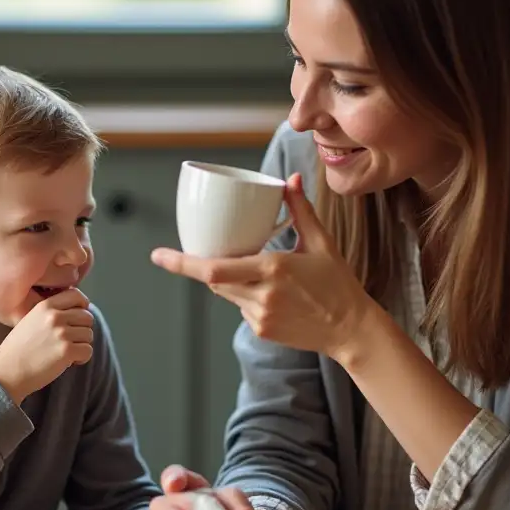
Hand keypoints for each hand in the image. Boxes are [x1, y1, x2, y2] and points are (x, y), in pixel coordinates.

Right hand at [0, 289, 93, 404]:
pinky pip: (88, 351)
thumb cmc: (18, 349)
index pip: (76, 295)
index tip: (79, 316)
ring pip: (89, 334)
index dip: (82, 306)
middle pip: (87, 317)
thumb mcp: (30, 320)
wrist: (7, 371)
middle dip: (82, 330)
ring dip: (81, 345)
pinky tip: (68, 362)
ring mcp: (61, 333)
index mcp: (45, 306)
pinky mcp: (67, 351)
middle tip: (70, 341)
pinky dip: (82, 358)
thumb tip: (79, 311)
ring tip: (65, 352)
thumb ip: (51, 313)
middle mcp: (54, 316)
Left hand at [151, 173, 373, 362]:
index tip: (157, 256)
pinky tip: (274, 295)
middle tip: (206, 254)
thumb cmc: (338, 283)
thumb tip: (290, 179)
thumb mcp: (321, 243)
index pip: (212, 269)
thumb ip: (301, 211)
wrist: (351, 329)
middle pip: (213, 279)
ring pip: (225, 293)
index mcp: (272, 268)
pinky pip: (240, 308)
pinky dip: (245, 297)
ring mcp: (260, 316)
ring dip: (228, 280)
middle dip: (207, 266)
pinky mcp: (261, 330)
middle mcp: (261, 295)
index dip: (181, 263)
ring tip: (262, 274)